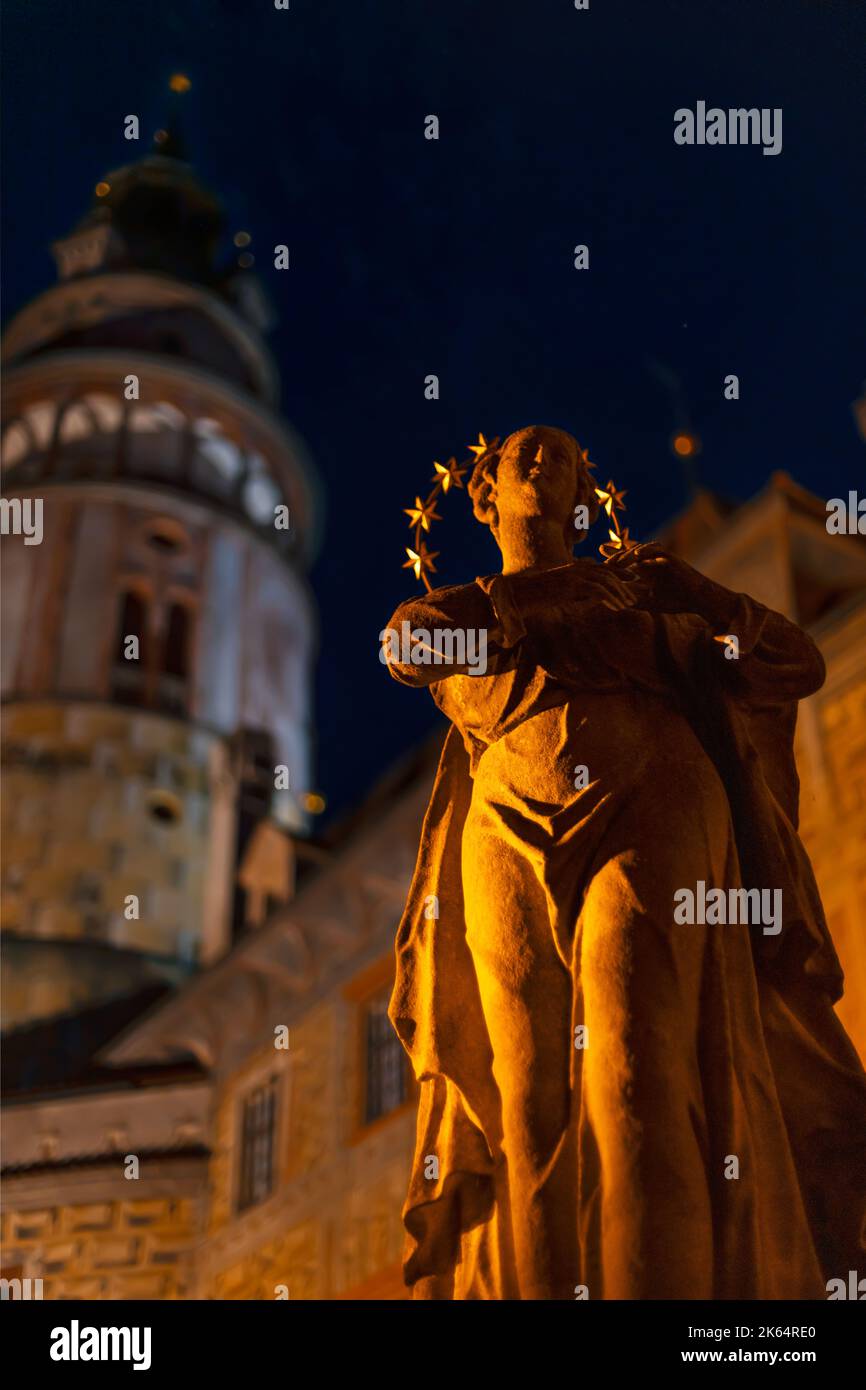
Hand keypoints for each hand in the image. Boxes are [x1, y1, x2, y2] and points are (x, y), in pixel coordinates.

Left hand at [606, 543, 734, 621]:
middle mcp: (651, 562)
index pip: (626, 563)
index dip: (612, 560)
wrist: (698, 599)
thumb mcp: (650, 602)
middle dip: (615, 555)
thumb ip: (634, 600)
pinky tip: (635, 556)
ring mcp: (661, 558)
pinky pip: (656, 550)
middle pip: (629, 553)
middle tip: (602, 560)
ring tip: (615, 562)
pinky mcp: (671, 557)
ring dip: (627, 555)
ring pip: (640, 551)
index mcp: (646, 571)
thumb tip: (615, 604)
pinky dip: (645, 551)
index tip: (597, 562)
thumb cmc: (677, 601)